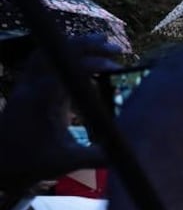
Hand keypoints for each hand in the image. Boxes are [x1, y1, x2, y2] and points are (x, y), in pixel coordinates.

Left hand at [0, 35, 118, 190]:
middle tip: (114, 47)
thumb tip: (127, 152)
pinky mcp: (27, 91)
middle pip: (55, 52)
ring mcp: (27, 87)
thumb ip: (98, 155)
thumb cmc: (30, 164)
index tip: (117, 66)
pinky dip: (63, 58)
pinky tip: (82, 64)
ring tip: (100, 44)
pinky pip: (44, 64)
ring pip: (47, 54)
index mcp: (40, 100)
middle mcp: (31, 87)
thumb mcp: (67, 162)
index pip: (67, 70)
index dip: (93, 63)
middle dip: (85, 45)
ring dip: (72, 47)